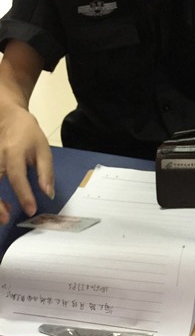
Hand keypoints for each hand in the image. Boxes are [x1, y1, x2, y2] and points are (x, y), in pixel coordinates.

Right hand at [0, 107, 53, 224]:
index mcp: (13, 153)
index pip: (17, 177)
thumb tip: (48, 194)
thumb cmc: (27, 133)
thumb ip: (45, 172)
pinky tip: (0, 205)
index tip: (31, 210)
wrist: (6, 116)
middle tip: (6, 219)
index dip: (23, 195)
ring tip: (3, 215)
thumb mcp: (43, 149)